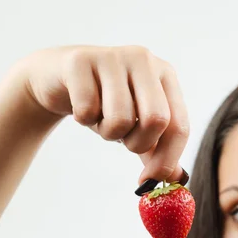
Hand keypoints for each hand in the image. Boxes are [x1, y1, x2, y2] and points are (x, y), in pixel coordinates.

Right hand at [21, 45, 189, 185]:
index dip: (168, 158)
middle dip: (138, 144)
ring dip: (109, 132)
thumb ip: (158, 151)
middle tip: (124, 142)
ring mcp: (113, 56)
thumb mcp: (137, 127)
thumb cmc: (105, 104)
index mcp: (166, 76)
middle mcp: (144, 60)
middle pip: (156, 120)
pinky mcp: (80, 60)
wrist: (57, 78)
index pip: (179, 125)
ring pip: (120, 118)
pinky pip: (87, 110)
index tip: (151, 180)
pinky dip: (84, 119)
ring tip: (101, 119)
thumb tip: (178, 178)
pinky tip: (81, 105)